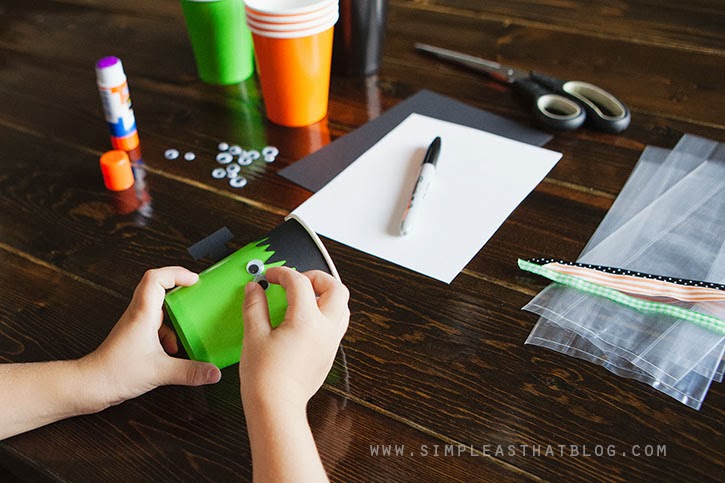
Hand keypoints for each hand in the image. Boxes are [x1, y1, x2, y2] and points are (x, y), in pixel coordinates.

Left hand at [80, 267, 221, 411]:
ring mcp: (136, 323)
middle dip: (180, 288)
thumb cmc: (115, 373)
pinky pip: (156, 322)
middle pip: (158, 286)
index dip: (177, 273)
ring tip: (189, 323)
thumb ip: (190, 372)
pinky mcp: (135, 334)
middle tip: (196, 294)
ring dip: (175, 312)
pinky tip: (174, 348)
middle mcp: (138, 314)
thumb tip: (213, 372)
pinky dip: (169, 330)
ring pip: (158, 305)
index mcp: (143, 314)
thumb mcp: (160, 372)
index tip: (194, 280)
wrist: (91, 385)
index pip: (156, 278)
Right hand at [239, 267, 349, 412]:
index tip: (269, 276)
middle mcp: (325, 329)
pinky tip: (305, 318)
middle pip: (336, 288)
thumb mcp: (254, 336)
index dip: (282, 273)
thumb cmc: (265, 379)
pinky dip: (326, 312)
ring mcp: (331, 342)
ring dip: (325, 295)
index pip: (299, 282)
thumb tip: (254, 289)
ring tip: (303, 296)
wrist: (276, 408)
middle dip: (316, 278)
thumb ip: (255, 307)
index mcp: (306, 321)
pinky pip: (337, 324)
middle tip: (295, 280)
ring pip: (342, 306)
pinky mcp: (329, 354)